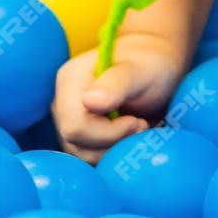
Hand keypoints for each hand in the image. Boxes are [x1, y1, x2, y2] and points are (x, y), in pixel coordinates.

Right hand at [52, 32, 187, 163]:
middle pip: (75, 142)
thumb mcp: (141, 71)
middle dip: (112, 141)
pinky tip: (128, 134)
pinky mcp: (78, 130)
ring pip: (80, 153)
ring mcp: (67, 117)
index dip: (107, 133)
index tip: (136, 121)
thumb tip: (89, 101)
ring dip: (112, 148)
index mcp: (70, 80)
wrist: (156, 65)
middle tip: (140, 125)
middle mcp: (61, 100)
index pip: (75, 126)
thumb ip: (117, 84)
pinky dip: (110, 150)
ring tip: (136, 127)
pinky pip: (87, 153)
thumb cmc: (151, 64)